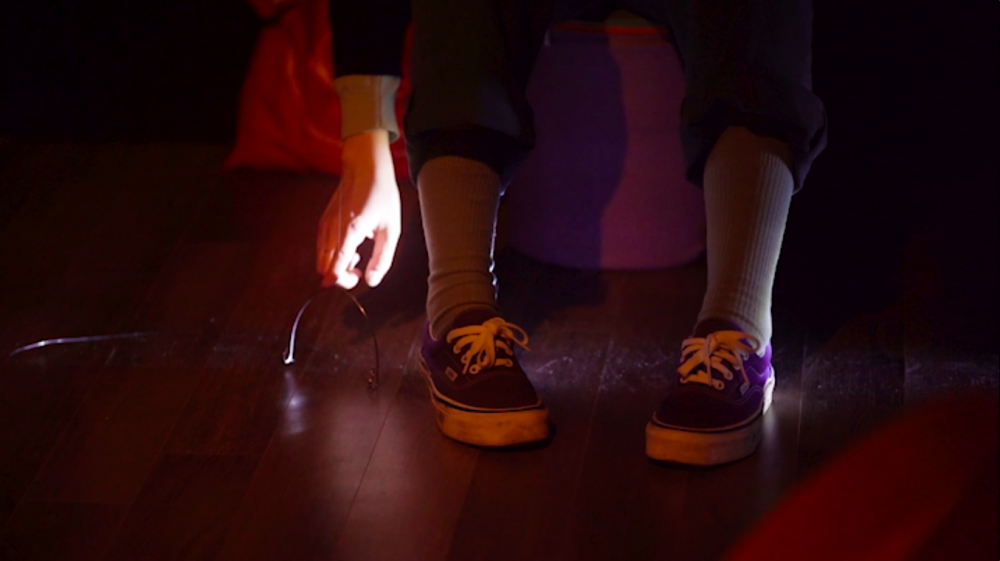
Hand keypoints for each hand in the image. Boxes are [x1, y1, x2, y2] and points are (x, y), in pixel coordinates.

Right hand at [317, 130, 400, 288]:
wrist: (365, 167)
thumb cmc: (381, 195)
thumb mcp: (391, 229)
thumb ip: (382, 259)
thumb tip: (371, 282)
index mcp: (350, 232)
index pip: (335, 268)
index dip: (343, 281)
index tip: (358, 278)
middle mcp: (332, 229)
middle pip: (324, 268)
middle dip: (340, 275)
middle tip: (360, 270)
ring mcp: (325, 225)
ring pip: (321, 259)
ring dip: (336, 265)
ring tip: (358, 257)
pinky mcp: (323, 221)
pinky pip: (322, 248)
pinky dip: (333, 254)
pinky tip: (351, 246)